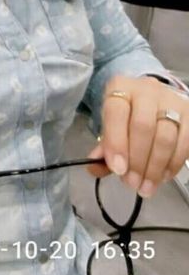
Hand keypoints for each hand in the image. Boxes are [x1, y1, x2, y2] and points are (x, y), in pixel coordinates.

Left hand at [86, 75, 188, 197]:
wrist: (153, 98)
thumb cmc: (128, 114)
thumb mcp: (111, 123)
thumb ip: (104, 146)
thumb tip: (94, 167)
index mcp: (121, 88)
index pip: (116, 112)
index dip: (116, 142)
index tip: (117, 169)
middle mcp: (146, 90)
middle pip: (143, 126)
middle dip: (137, 161)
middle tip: (132, 183)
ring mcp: (171, 101)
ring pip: (165, 138)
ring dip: (154, 168)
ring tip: (145, 186)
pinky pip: (184, 143)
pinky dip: (172, 165)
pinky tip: (162, 177)